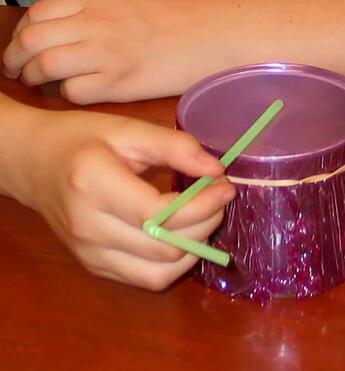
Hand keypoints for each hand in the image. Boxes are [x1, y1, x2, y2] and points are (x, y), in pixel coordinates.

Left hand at [2, 0, 227, 103]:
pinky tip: (71, 93)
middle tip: (15, 68)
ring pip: (46, 65)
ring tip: (34, 83)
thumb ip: (100, 8)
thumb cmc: (182, 18)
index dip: (22, 31)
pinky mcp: (121, 83)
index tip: (22, 44)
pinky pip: (75, 91)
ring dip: (32, 76)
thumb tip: (75, 22)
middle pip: (32, 38)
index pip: (39, 12)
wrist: (213, 35)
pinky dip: (64, 93)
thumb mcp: (133, 1)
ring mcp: (106, 54)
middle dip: (15, 56)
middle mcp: (95, 23)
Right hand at [5, 105, 234, 289]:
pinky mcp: (95, 266)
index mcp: (93, 184)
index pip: (161, 214)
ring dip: (195, 248)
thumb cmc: (79, 140)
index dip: (203, 205)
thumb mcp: (127, 130)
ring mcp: (89, 253)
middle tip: (218, 198)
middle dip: (206, 223)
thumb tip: (216, 170)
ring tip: (203, 219)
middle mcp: (89, 227)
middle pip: (166, 246)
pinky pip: (147, 278)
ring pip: (161, 271)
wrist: (32, 164)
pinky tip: (183, 237)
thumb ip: (174, 146)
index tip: (225, 186)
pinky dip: (175, 263)